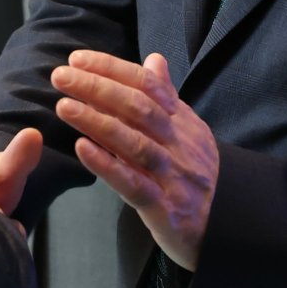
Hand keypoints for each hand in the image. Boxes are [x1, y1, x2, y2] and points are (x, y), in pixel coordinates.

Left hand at [53, 50, 216, 270]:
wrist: (226, 229)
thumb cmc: (196, 176)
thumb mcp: (189, 131)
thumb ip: (168, 97)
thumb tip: (154, 59)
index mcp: (182, 122)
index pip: (147, 85)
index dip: (112, 68)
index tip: (78, 58)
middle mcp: (179, 143)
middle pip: (138, 108)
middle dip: (97, 88)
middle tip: (61, 76)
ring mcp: (173, 175)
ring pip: (134, 143)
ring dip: (96, 122)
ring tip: (64, 106)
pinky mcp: (165, 207)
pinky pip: (133, 184)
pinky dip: (107, 165)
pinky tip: (82, 149)